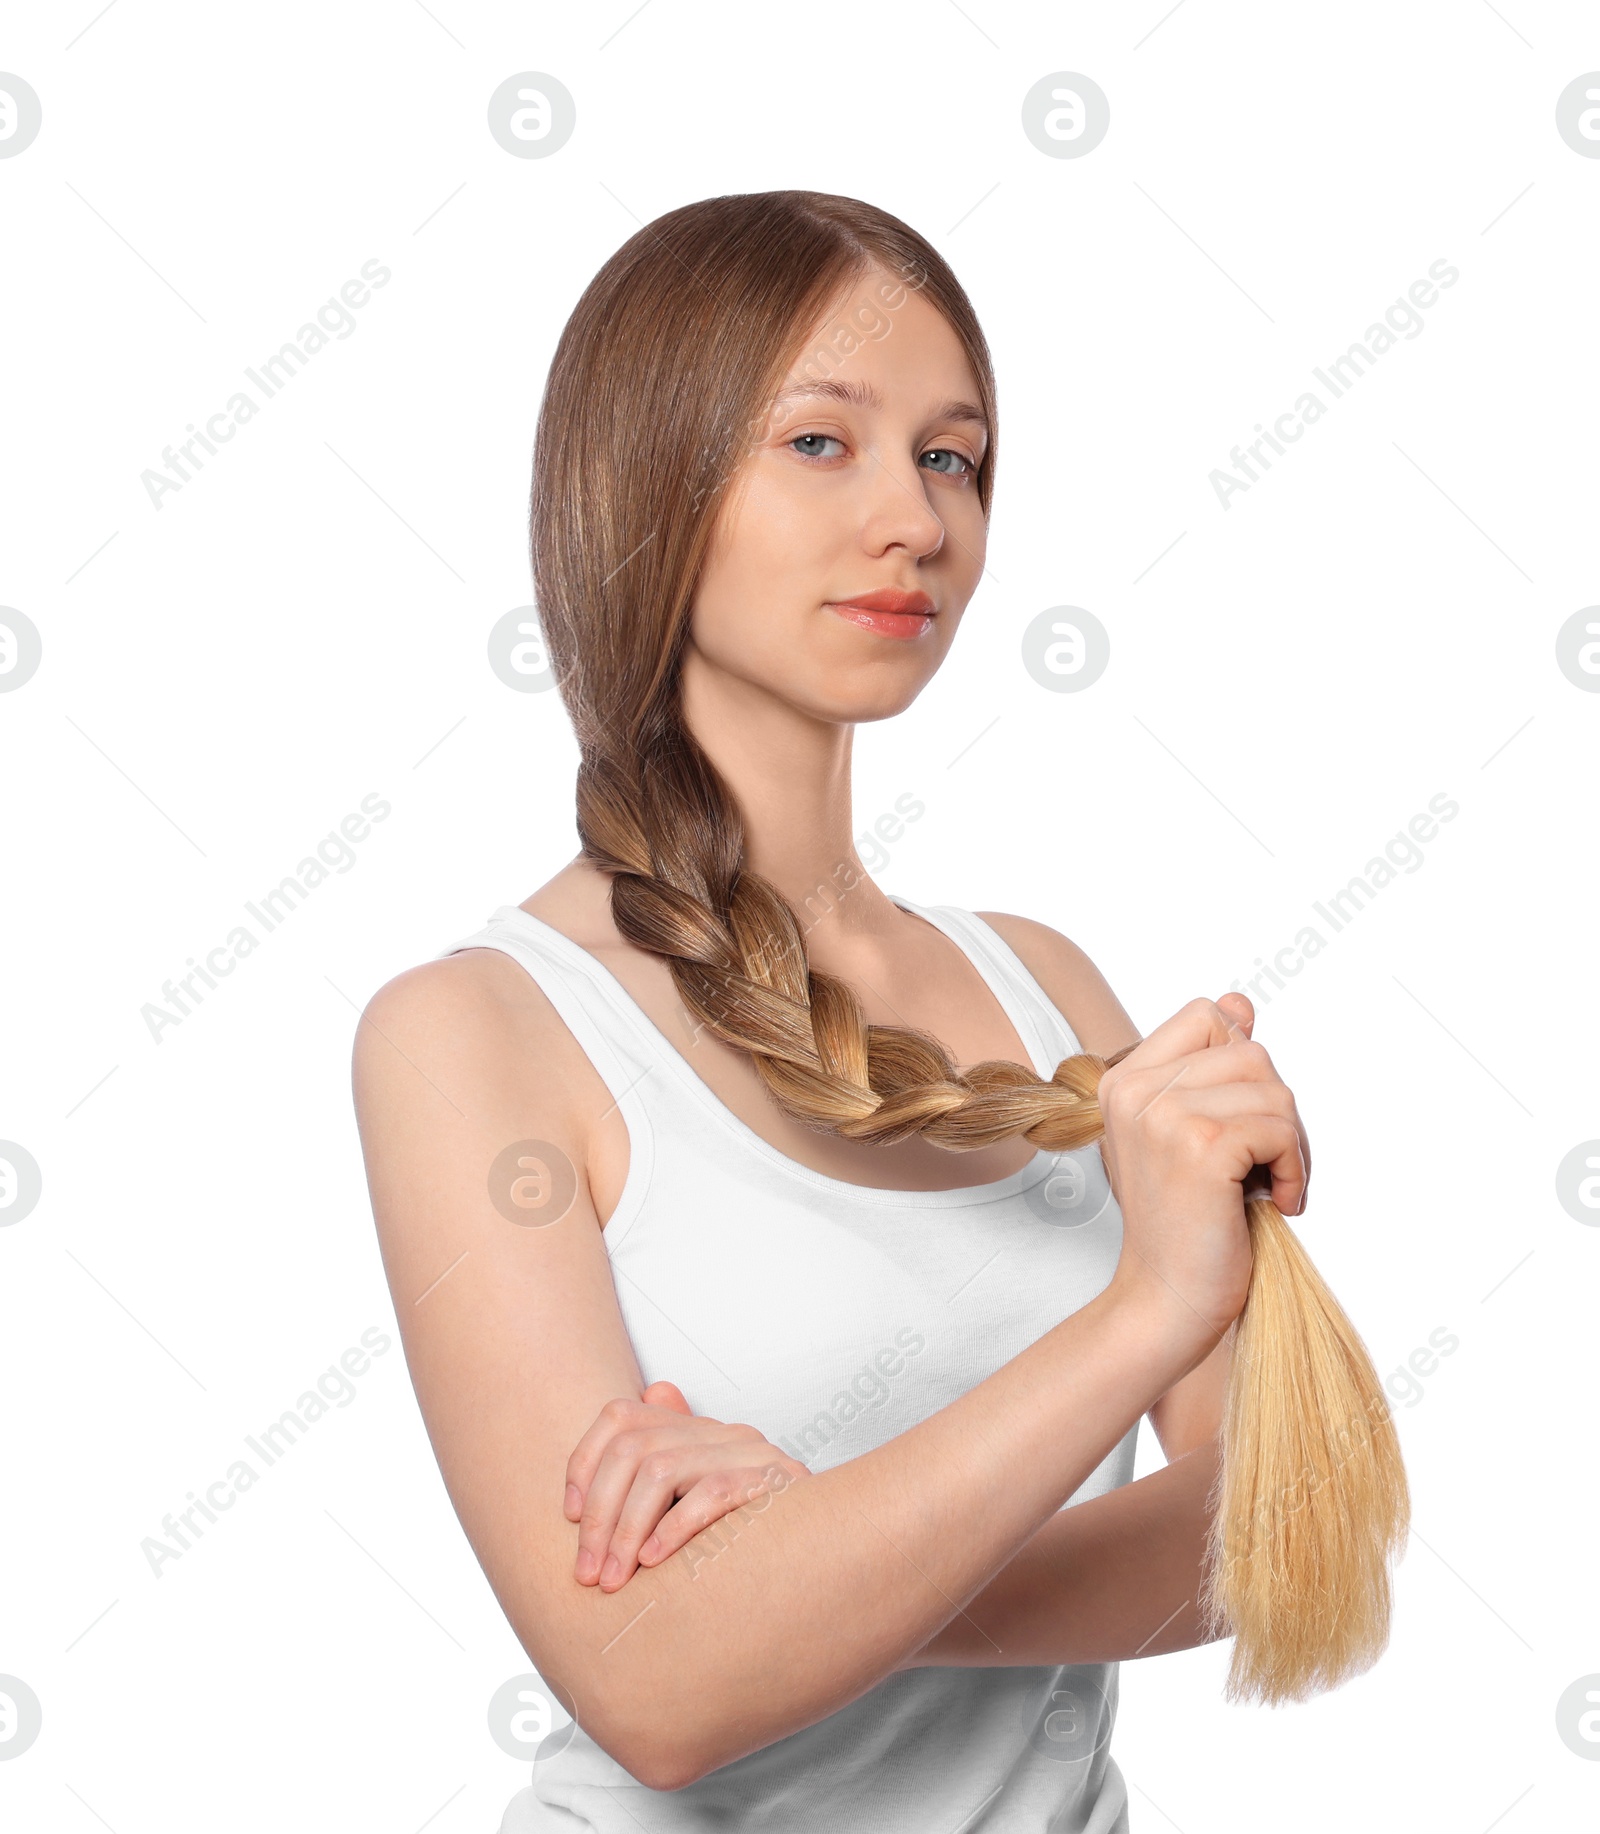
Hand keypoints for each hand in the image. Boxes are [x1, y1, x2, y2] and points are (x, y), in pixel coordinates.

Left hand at [563, 1380, 811, 1590]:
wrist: (833, 1554)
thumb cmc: (754, 1539)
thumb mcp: (697, 1503)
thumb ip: (659, 1465)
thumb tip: (649, 1397)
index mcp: (698, 1429)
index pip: (621, 1416)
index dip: (583, 1462)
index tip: (566, 1517)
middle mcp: (722, 1431)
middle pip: (633, 1448)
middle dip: (598, 1515)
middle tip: (585, 1574)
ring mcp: (750, 1452)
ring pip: (660, 1469)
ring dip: (626, 1531)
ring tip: (614, 1579)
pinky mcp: (772, 1482)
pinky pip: (711, 1492)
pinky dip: (675, 1527)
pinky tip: (655, 1562)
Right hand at [1098, 993, 1309, 1362]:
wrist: (1168, 1299)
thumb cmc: (1187, 1222)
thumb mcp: (1192, 1131)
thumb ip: (1212, 1066)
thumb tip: (1241, 1000)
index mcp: (1123, 1080)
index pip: (1209, 1016)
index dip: (1243, 1063)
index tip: (1240, 1123)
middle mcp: (1133, 1088)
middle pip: (1251, 1050)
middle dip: (1277, 1109)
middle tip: (1266, 1166)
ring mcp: (1163, 1115)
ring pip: (1274, 1087)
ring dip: (1293, 1143)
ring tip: (1271, 1186)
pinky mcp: (1201, 1146)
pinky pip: (1281, 1126)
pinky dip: (1296, 1169)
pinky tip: (1278, 1202)